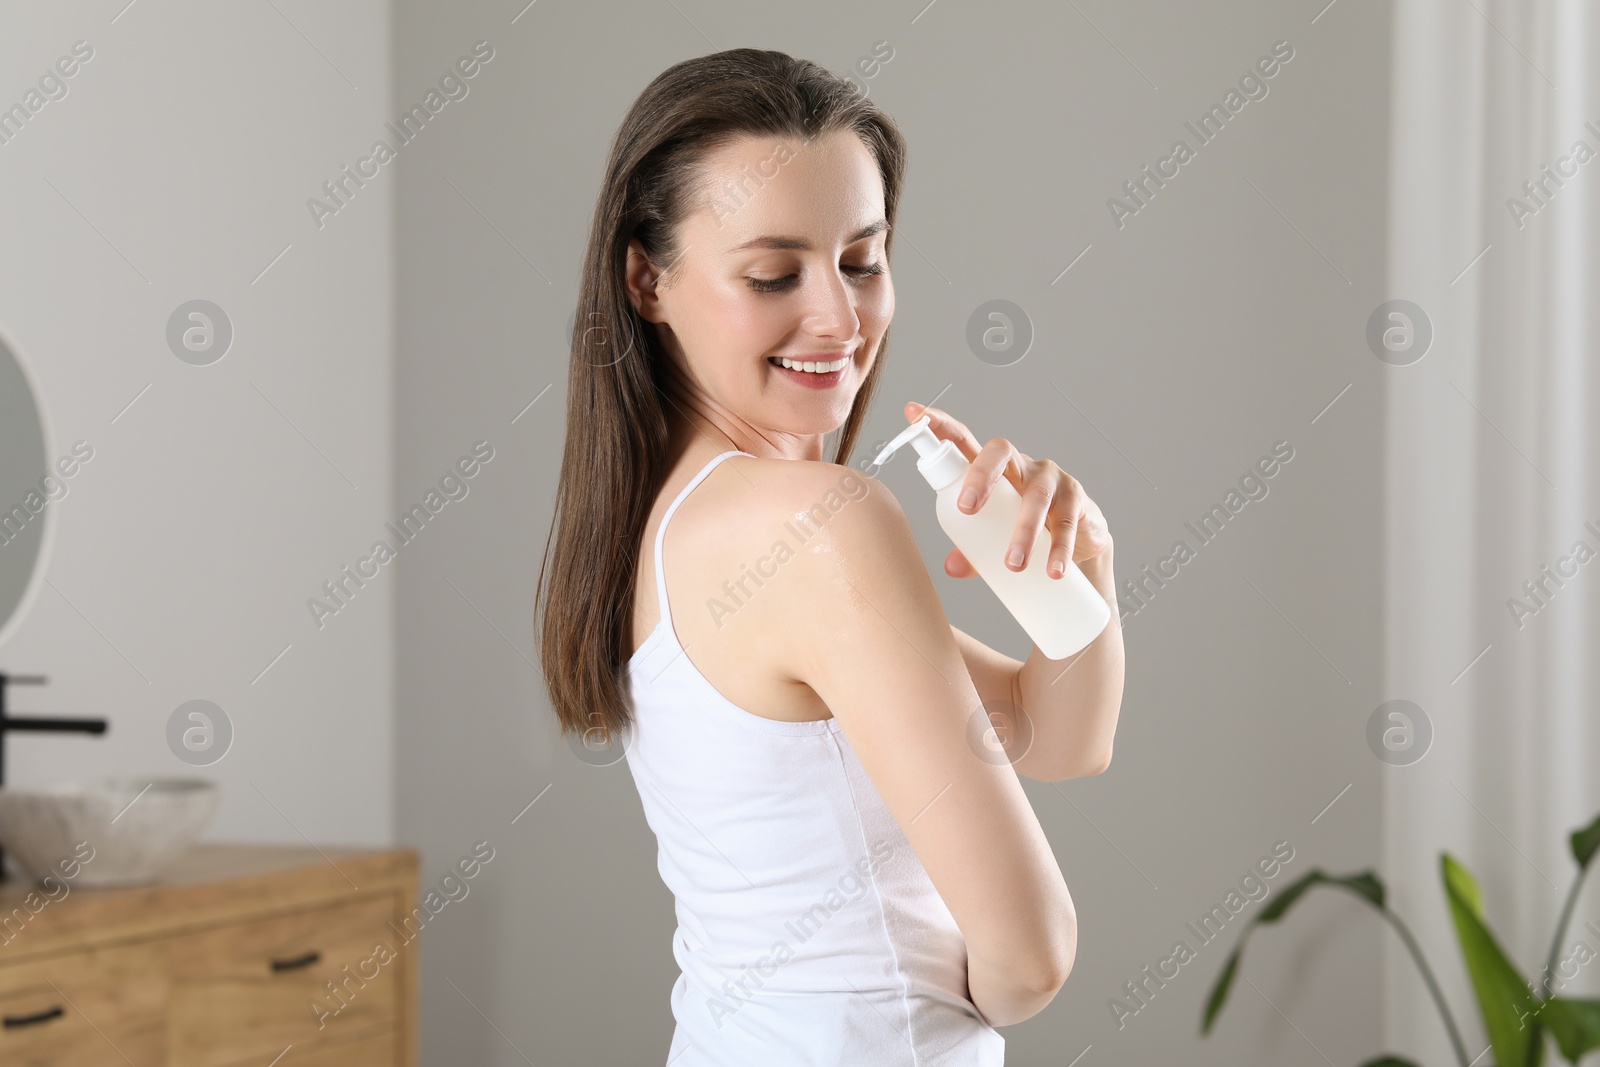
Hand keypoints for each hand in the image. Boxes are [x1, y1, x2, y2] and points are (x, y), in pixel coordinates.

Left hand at [903, 401, 1112, 579]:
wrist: (1078, 547)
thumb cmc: (1025, 532)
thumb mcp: (993, 538)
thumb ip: (971, 550)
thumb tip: (952, 567)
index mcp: (992, 470)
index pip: (963, 440)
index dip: (939, 425)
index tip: (912, 413)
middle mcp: (1020, 465)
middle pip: (1000, 453)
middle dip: (980, 476)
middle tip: (966, 510)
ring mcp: (1051, 479)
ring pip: (1036, 496)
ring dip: (1024, 531)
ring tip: (1013, 563)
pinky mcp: (1077, 500)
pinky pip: (1067, 521)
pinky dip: (1059, 548)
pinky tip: (1054, 570)